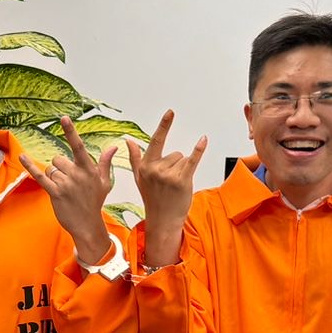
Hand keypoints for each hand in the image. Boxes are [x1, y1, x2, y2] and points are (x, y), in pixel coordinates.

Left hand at [18, 115, 116, 265]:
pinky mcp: (55, 193)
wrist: (87, 225)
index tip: (64, 118)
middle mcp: (77, 174)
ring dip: (53, 177)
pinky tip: (23, 156)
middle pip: (59, 159)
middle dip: (60, 168)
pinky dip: (30, 166)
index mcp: (89, 169)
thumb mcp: (104, 182)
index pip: (78, 146)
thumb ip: (106, 162)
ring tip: (64, 190)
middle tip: (68, 183)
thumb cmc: (95, 202)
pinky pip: (40, 176)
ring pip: (51, 169)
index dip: (70, 131)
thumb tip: (113, 146)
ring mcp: (66, 184)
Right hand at [125, 109, 205, 268]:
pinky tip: (203, 140)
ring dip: (182, 171)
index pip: (156, 141)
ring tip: (175, 187)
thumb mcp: (140, 178)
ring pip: (183, 160)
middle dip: (175, 166)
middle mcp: (156, 169)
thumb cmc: (153, 199)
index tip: (171, 112)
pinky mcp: (182, 180)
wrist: (163, 220)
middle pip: (175, 154)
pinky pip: (192, 160)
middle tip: (169, 184)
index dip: (164, 125)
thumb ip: (134, 158)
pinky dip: (198, 150)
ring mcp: (169, 175)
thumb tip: (128, 141)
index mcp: (146, 166)